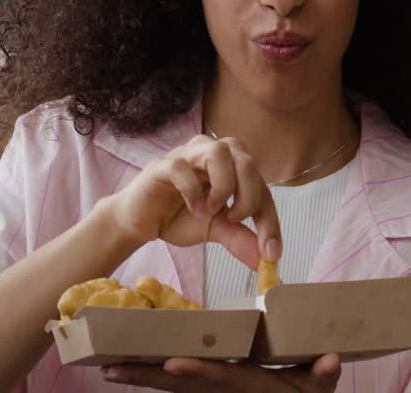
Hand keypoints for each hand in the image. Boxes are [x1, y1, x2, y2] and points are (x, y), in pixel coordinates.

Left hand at [102, 353, 341, 391]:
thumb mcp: (317, 388)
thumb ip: (321, 375)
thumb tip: (330, 358)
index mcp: (248, 386)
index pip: (219, 379)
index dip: (197, 373)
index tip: (173, 364)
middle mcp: (224, 391)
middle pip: (180, 385)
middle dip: (146, 377)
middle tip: (110, 368)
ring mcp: (212, 392)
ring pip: (170, 386)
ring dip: (139, 377)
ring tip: (105, 367)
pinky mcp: (206, 388)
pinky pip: (173, 383)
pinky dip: (149, 376)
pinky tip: (124, 366)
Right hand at [104, 135, 281, 267]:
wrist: (139, 222)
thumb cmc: (178, 217)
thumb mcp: (215, 230)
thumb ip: (239, 238)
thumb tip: (265, 260)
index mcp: (230, 166)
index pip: (260, 184)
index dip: (269, 219)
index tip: (272, 253)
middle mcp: (211, 153)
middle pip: (245, 159)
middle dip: (248, 195)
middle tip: (235, 220)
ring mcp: (186, 155)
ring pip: (218, 151)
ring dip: (223, 185)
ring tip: (212, 209)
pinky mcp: (161, 165)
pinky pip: (181, 167)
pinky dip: (192, 189)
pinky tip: (192, 207)